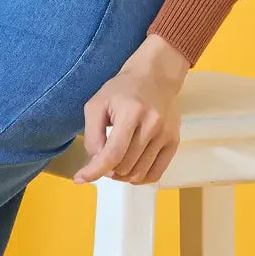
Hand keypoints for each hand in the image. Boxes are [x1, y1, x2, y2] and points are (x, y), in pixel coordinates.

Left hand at [72, 35, 189, 185]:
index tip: (80, 178)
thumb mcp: (97, 104)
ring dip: (122, 175)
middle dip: (108, 168)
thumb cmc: (122, 90)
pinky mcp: (174, 141)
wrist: (154, 77)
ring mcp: (166, 134)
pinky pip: (156, 174)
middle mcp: (152, 124)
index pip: (113, 153)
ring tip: (116, 162)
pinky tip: (131, 168)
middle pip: (124, 166)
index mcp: (131, 112)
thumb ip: (93, 134)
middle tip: (103, 158)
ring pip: (139, 173)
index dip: (95, 170)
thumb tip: (96, 163)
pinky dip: (140, 178)